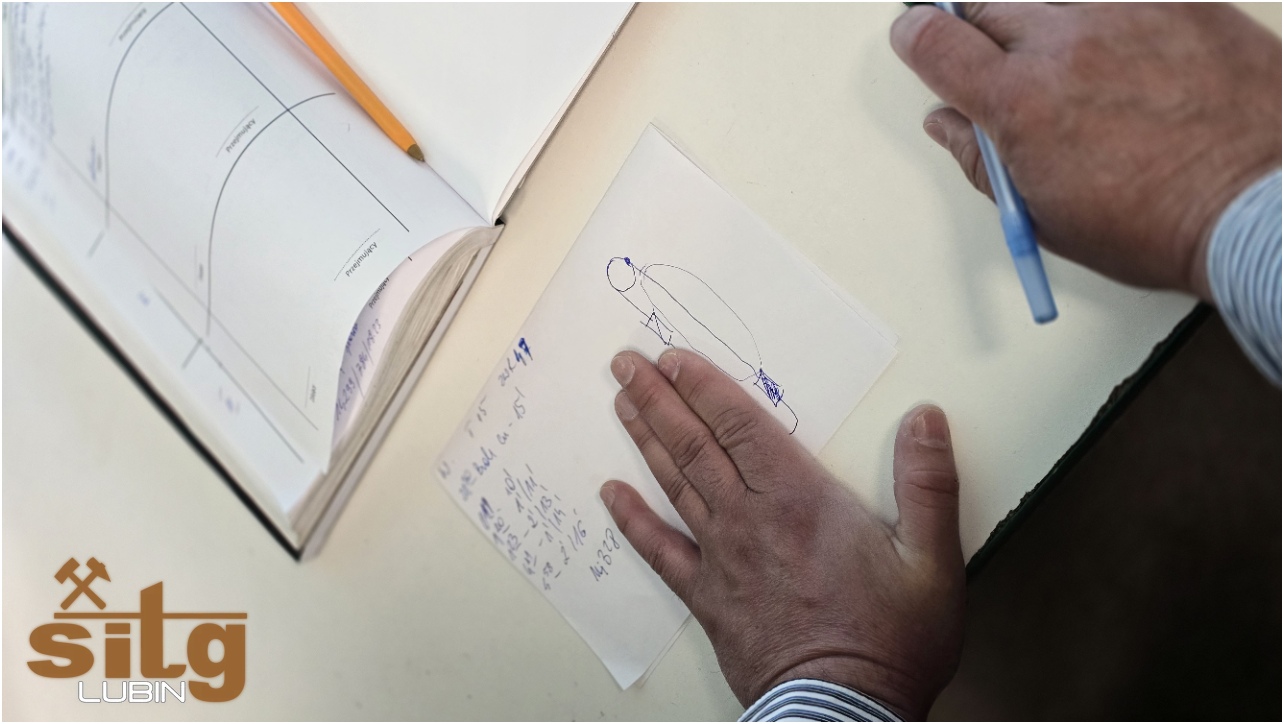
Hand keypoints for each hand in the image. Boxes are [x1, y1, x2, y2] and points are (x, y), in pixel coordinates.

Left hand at [600, 349, 964, 718]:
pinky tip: (609, 495)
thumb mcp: (932, 560)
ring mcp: (720, 559)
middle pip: (694, 445)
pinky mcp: (706, 599)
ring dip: (644, 439)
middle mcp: (748, 519)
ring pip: (673, 484)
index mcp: (798, 499)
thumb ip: (927, 483)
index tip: (672, 357)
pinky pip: (659, 551)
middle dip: (658, 398)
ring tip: (619, 403)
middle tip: (624, 363)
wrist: (843, 715)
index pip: (739, 425)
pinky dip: (632, 519)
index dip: (703, 386)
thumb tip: (926, 416)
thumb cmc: (889, 640)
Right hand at [891, 3, 1280, 301]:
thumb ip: (983, 159)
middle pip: (991, 6)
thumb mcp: (1045, 214)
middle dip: (980, 30)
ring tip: (1080, 73)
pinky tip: (1134, 63)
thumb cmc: (1159, 223)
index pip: (936, 44)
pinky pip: (1126, 0)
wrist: (1262, 203)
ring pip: (1058, 0)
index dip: (916, 37)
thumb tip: (950, 125)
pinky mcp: (1184, 4)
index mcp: (1019, 102)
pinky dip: (1116, 24)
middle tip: (995, 59)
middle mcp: (1066, 43)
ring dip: (1051, 27)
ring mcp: (1127, 15)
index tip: (916, 36)